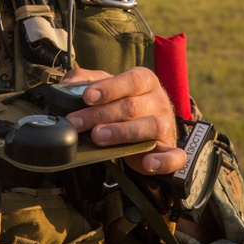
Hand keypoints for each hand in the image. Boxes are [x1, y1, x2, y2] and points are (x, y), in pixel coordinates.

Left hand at [61, 66, 186, 175]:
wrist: (147, 128)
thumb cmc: (123, 104)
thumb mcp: (105, 88)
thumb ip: (86, 81)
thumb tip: (67, 82)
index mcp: (144, 80)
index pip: (131, 80)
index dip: (109, 88)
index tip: (87, 96)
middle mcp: (158, 101)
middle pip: (132, 106)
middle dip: (101, 115)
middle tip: (77, 123)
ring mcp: (166, 125)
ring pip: (151, 126)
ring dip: (123, 132)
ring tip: (98, 137)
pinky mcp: (170, 149)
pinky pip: (175, 156)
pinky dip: (164, 161)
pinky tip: (148, 164)